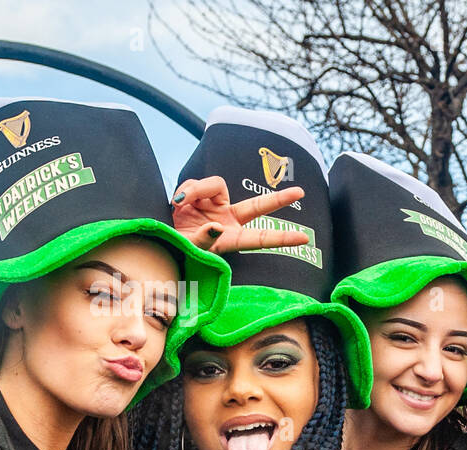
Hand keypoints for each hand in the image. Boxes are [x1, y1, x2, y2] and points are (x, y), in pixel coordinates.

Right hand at [171, 176, 310, 253]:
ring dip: (197, 190)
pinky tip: (177, 202)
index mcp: (231, 239)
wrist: (161, 237)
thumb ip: (205, 240)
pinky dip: (186, 190)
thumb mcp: (191, 250)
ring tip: (180, 204)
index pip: (260, 239)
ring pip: (216, 184)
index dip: (282, 238)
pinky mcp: (202, 194)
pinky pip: (196, 183)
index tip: (305, 238)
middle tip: (301, 193)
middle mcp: (228, 220)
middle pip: (258, 206)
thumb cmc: (179, 249)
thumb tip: (216, 226)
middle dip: (279, 199)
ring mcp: (217, 206)